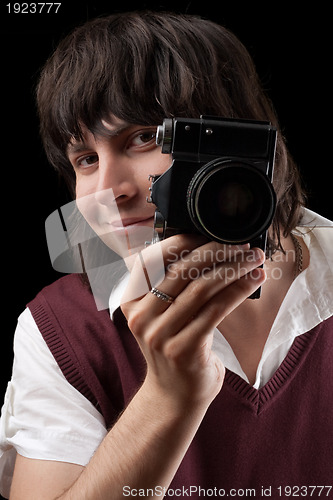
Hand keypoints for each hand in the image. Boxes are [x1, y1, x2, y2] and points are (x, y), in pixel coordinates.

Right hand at [121, 235, 265, 411]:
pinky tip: (253, 280)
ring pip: (201, 287)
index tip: (209, 233)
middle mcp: (141, 316)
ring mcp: (160, 334)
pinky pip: (216, 309)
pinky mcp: (183, 348)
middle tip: (241, 244)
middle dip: (215, 251)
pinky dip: (238, 290)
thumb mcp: (163, 315)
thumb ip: (173, 286)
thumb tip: (206, 249)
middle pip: (180, 270)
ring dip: (233, 268)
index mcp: (131, 302)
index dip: (181, 242)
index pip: (152, 259)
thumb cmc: (174, 348)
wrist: (174, 396)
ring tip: (254, 259)